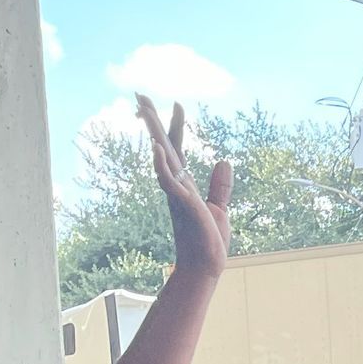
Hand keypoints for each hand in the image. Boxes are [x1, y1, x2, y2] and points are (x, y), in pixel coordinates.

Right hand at [139, 96, 231, 279]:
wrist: (205, 268)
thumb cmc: (208, 241)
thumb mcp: (219, 208)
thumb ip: (219, 186)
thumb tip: (223, 160)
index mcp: (184, 184)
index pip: (177, 149)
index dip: (176, 126)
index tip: (176, 103)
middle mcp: (176, 185)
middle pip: (162, 146)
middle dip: (152, 120)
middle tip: (139, 95)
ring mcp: (177, 194)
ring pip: (162, 158)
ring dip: (154, 134)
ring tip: (145, 111)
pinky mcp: (184, 206)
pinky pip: (169, 181)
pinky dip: (162, 164)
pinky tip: (157, 147)